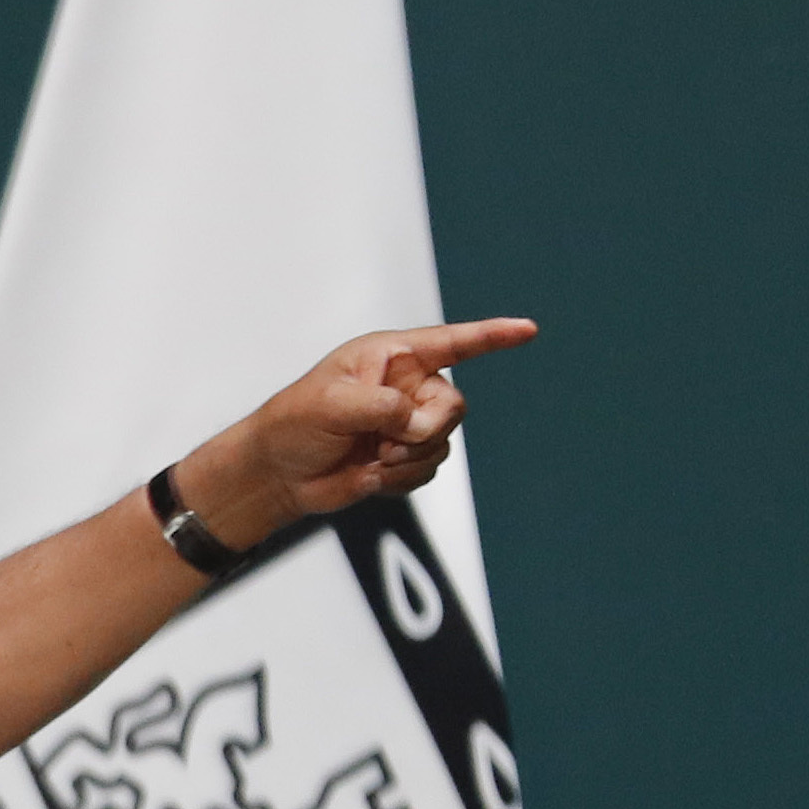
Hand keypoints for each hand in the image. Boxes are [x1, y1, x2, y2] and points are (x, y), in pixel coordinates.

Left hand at [179, 319, 539, 548]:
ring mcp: (409, 421)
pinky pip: (430, 469)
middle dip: (422, 429)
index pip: (450, 342)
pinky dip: (402, 478)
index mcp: (389, 357)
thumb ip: (379, 405)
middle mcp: (407, 385)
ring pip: (443, 442)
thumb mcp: (330, 405)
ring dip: (406, 458)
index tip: (528, 330)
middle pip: (453, 406)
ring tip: (368, 455)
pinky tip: (371, 473)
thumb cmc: (293, 425)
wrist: (280, 474)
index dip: (492, 336)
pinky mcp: (408, 455)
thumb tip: (414, 420)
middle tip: (382, 441)